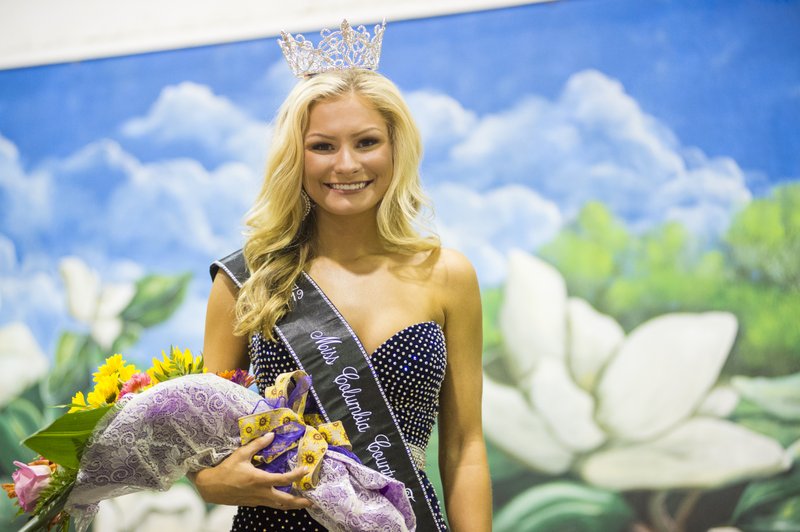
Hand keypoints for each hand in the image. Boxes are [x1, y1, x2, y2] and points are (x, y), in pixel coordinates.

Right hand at [190, 433, 312, 509]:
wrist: (211, 487)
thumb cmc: (226, 469)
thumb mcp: (241, 454)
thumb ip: (257, 445)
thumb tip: (271, 435)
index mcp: (259, 479)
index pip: (283, 479)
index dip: (296, 475)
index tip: (306, 470)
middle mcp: (261, 492)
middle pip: (284, 500)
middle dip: (299, 501)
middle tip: (311, 501)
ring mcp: (257, 500)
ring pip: (278, 506)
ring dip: (291, 505)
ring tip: (302, 504)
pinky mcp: (253, 503)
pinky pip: (269, 505)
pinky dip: (279, 504)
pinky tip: (283, 500)